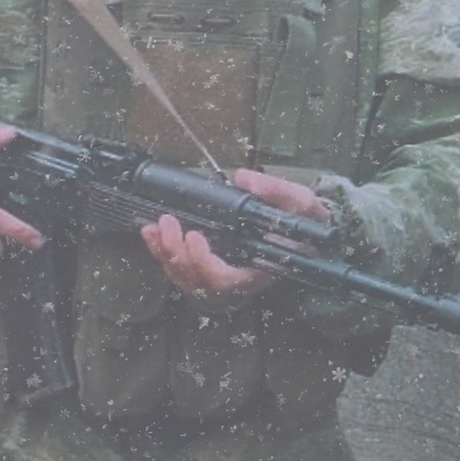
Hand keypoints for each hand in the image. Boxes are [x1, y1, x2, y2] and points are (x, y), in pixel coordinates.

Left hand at [140, 170, 332, 298]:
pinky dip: (163, 253)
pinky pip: (181, 270)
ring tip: (153, 227)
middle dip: (175, 253)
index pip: (225, 280)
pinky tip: (152, 233)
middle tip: (167, 222)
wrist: (307, 235)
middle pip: (196, 282)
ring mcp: (222, 278)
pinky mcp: (210, 268)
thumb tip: (245, 178)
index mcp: (260, 271)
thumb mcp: (301, 203)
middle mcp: (238, 281)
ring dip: (163, 254)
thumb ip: (278, 191)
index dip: (203, 262)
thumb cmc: (305, 223)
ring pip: (184, 279)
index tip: (194, 234)